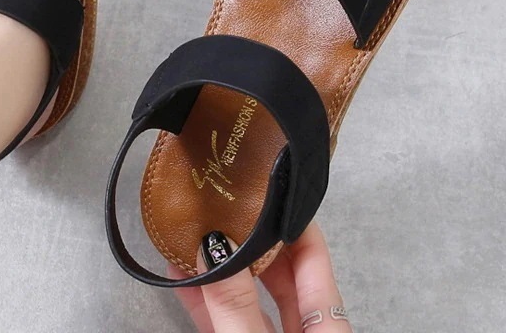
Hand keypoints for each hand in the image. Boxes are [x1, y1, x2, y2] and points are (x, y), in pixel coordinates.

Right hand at [172, 223, 350, 332]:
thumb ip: (235, 305)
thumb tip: (214, 245)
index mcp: (326, 330)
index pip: (314, 258)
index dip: (291, 221)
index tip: (262, 190)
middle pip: (281, 273)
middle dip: (249, 240)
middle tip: (222, 207)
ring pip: (250, 297)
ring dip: (222, 268)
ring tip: (194, 235)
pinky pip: (227, 321)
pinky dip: (205, 300)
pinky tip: (181, 277)